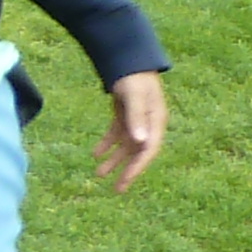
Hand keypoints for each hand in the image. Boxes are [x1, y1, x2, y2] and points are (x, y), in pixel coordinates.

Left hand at [97, 70, 169, 191]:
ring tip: (99, 174)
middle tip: (117, 189)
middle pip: (138, 153)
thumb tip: (140, 141)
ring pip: (125, 147)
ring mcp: (137, 122)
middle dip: (127, 171)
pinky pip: (116, 135)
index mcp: (155, 123)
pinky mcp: (125, 117)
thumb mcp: (134, 96)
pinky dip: (106, 145)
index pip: (148, 150)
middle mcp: (148, 126)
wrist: (129, 62)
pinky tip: (96, 154)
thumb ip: (136, 117)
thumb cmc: (134, 78)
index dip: (138, 167)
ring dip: (113, 160)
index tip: (126, 180)